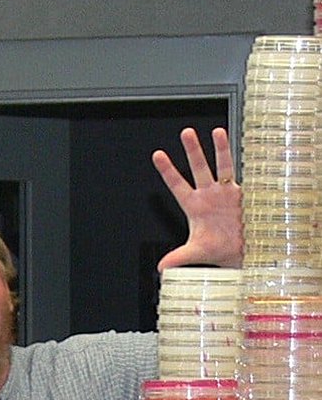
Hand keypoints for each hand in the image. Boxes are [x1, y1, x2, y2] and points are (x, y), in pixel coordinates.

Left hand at [152, 127, 242, 270]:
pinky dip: (240, 161)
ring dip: (218, 149)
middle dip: (192, 151)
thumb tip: (161, 267)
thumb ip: (178, 257)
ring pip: (219, 166)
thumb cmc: (217, 250)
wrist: (240, 252)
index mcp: (193, 206)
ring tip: (216, 132)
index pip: (176, 184)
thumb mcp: (196, 252)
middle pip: (197, 168)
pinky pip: (238, 174)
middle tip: (186, 133)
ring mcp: (224, 192)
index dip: (167, 170)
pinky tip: (241, 146)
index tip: (157, 155)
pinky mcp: (240, 194)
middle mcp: (207, 195)